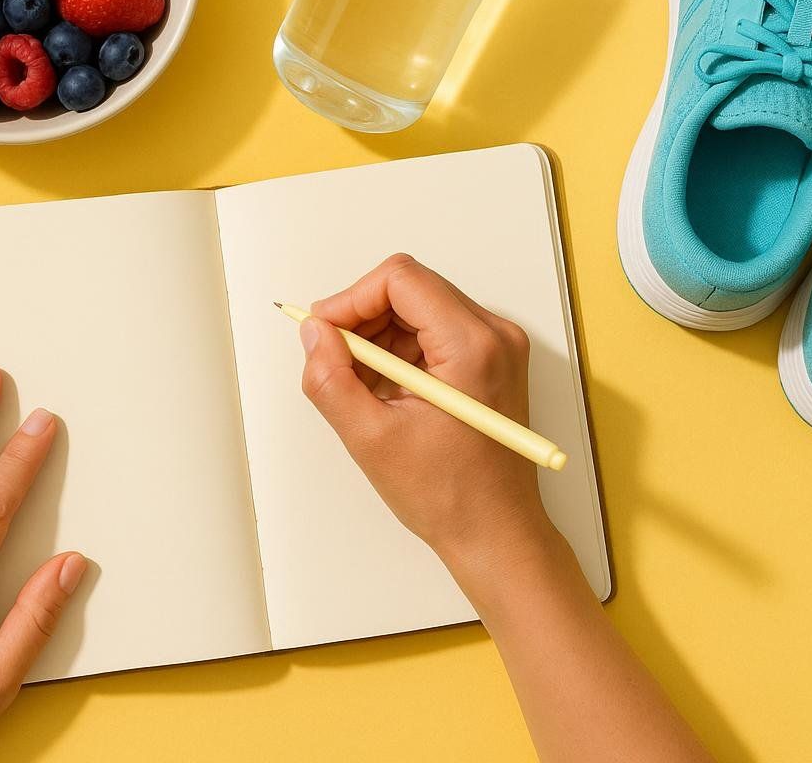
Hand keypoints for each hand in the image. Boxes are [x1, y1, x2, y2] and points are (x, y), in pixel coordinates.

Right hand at [298, 253, 555, 570]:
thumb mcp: (371, 439)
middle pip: (411, 289)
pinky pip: (433, 332)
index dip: (351, 299)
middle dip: (362, 319)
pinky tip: (385, 394)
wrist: (496, 532)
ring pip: (418, 309)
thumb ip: (332, 379)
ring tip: (361, 388)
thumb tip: (314, 334)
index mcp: (473, 346)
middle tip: (333, 361)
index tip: (323, 332)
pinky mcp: (491, 361)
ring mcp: (497, 347)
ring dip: (379, 339)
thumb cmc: (451, 496)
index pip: (401, 280)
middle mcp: (495, 335)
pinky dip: (399, 353)